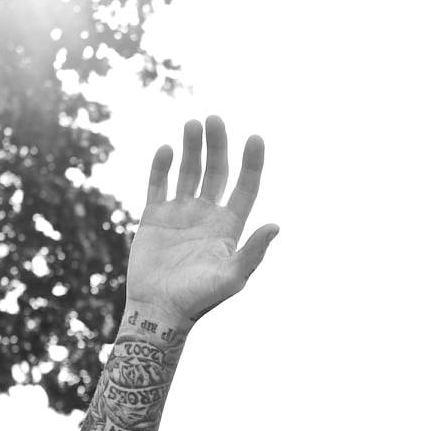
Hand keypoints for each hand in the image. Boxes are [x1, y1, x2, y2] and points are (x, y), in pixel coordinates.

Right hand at [125, 116, 277, 328]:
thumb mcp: (232, 277)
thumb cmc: (199, 299)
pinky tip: (167, 148)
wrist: (159, 311)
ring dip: (192, 148)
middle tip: (214, 119)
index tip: (255, 138)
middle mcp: (206, 216)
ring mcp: (179, 214)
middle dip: (217, 146)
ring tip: (193, 123)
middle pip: (216, 172)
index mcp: (229, 227)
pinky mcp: (154, 217)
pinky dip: (161, 166)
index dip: (252, 163)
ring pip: (188, 172)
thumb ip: (253, 252)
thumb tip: (276, 225)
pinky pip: (158, 185)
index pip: (245, 187)